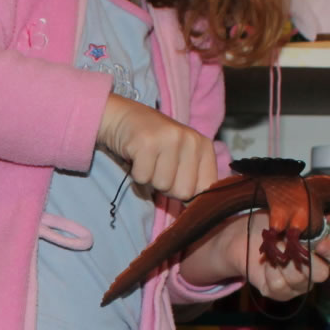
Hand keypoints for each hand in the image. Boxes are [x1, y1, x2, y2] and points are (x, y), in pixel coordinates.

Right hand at [97, 95, 217, 203]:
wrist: (124, 117)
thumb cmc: (155, 144)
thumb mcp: (181, 156)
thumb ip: (193, 179)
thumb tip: (197, 211)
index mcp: (204, 146)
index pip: (205, 189)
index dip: (186, 191)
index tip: (176, 178)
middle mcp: (191, 140)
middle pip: (183, 192)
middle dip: (167, 187)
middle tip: (158, 167)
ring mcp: (170, 139)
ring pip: (162, 186)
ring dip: (150, 178)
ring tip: (148, 160)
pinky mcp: (147, 142)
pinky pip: (143, 178)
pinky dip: (136, 173)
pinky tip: (137, 156)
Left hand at [180, 214, 329, 301]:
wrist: (243, 237)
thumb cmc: (273, 223)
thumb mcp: (292, 214)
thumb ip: (310, 218)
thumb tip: (324, 218)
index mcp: (324, 251)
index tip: (321, 242)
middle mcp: (315, 270)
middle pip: (322, 274)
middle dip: (305, 258)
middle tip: (290, 243)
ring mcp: (298, 284)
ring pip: (299, 279)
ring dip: (284, 260)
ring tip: (275, 247)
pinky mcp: (279, 292)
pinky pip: (279, 284)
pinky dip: (270, 269)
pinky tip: (266, 260)